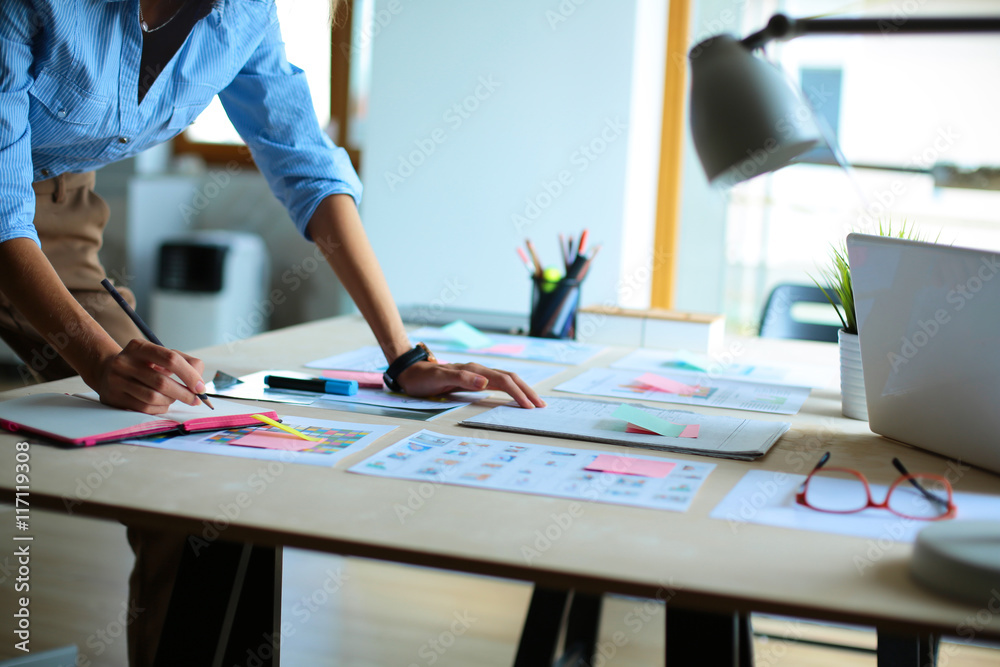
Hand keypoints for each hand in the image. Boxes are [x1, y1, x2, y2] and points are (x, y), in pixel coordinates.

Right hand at [92, 339, 206, 413]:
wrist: (106, 371)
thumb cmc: (144, 364)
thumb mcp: (160, 355)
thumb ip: (185, 362)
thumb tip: (200, 383)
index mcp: (139, 347)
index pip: (170, 359)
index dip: (189, 375)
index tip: (200, 388)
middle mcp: (124, 362)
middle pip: (162, 382)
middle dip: (184, 393)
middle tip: (195, 400)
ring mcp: (116, 380)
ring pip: (153, 397)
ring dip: (171, 401)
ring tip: (175, 398)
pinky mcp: (114, 398)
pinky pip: (144, 408)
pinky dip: (160, 408)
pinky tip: (163, 403)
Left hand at [397, 361, 545, 408]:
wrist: (411, 372)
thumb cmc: (423, 378)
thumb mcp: (439, 378)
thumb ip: (462, 378)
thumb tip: (485, 381)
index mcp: (474, 370)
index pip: (503, 380)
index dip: (517, 393)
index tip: (529, 406)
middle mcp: (479, 370)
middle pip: (510, 378)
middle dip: (527, 391)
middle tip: (541, 405)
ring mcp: (477, 374)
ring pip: (506, 379)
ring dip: (522, 390)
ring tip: (534, 402)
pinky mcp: (474, 379)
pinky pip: (498, 383)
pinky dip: (511, 389)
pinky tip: (515, 397)